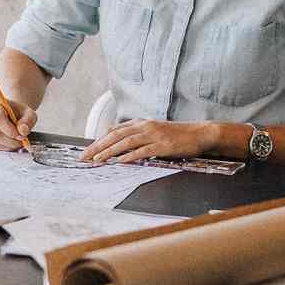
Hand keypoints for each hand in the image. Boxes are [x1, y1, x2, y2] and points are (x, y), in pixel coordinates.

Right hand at [0, 96, 36, 150]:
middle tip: (22, 139)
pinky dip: (6, 146)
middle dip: (11, 140)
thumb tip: (22, 131)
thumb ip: (28, 121)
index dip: (9, 129)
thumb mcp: (29, 113)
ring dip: (10, 144)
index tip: (20, 134)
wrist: (13, 113)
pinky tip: (12, 141)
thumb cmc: (20, 112)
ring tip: (18, 140)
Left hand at [81, 119, 219, 163]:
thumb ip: (132, 131)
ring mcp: (154, 135)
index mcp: (140, 123)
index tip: (86, 151)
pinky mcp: (163, 145)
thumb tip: (111, 132)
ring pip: (126, 142)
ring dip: (110, 151)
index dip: (98, 141)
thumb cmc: (175, 135)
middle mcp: (145, 127)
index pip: (114, 132)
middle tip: (84, 157)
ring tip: (97, 160)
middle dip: (98, 147)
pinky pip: (144, 151)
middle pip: (116, 136)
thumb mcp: (151, 129)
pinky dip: (131, 156)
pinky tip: (121, 161)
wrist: (199, 133)